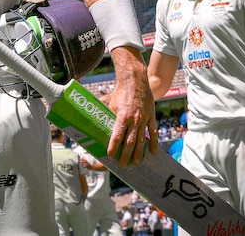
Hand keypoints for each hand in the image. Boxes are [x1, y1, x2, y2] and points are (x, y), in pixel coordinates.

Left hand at [106, 46, 157, 165]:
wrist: (135, 81)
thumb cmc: (120, 92)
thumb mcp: (110, 103)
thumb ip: (105, 115)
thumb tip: (91, 122)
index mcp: (122, 116)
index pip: (117, 135)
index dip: (113, 147)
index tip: (110, 156)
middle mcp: (134, 119)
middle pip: (130, 142)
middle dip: (126, 155)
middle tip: (122, 165)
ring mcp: (144, 119)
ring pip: (142, 140)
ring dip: (139, 153)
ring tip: (136, 163)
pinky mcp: (151, 117)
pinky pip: (153, 132)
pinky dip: (153, 142)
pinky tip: (152, 152)